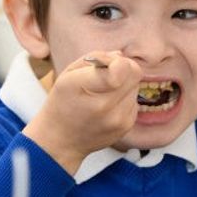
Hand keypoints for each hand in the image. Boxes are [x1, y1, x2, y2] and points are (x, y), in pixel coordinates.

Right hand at [23, 52, 141, 173]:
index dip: (118, 62)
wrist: (60, 140)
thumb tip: (119, 56)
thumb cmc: (62, 102)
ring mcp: (118, 119)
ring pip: (136, 86)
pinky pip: (134, 101)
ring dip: (123, 84)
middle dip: (123, 68)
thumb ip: (95, 58)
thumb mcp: (68, 74)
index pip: (120, 70)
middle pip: (134, 73)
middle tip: (106, 74)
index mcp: (86, 88)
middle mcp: (105, 106)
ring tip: (103, 93)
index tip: (108, 64)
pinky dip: (124, 99)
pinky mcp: (127, 126)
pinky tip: (106, 106)